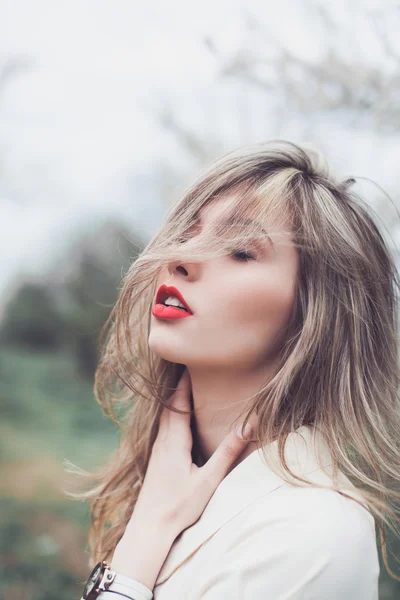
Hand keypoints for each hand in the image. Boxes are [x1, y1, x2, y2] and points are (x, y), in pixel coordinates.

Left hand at [129, 367, 253, 535]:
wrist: (149, 529)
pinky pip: (163, 427)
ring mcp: (157, 450)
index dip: (185, 381)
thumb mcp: (209, 480)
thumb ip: (228, 452)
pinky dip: (170, 413)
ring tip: (182, 385)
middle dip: (179, 384)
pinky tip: (175, 419)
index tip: (190, 361)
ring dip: (173, 398)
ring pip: (164, 415)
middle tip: (188, 365)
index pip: (179, 401)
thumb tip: (248, 425)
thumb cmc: (179, 506)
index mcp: (174, 441)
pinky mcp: (156, 460)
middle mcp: (163, 441)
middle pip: (170, 404)